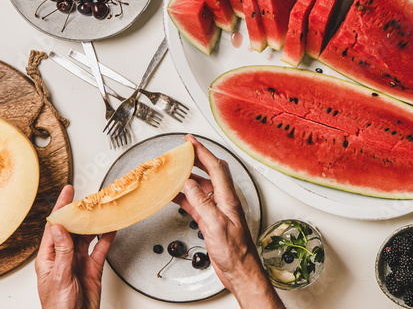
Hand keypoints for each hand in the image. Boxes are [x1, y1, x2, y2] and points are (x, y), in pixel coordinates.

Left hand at [35, 185, 115, 308]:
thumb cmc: (58, 308)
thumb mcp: (59, 277)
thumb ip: (62, 252)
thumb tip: (59, 228)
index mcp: (48, 258)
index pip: (54, 227)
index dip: (60, 208)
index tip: (67, 192)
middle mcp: (63, 257)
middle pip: (72, 229)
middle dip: (79, 213)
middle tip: (89, 198)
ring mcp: (78, 263)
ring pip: (87, 237)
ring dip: (94, 224)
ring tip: (101, 211)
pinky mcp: (92, 269)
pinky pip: (100, 250)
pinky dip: (106, 239)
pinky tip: (110, 229)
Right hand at [173, 135, 283, 308]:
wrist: (239, 271)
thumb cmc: (236, 252)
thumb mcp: (216, 225)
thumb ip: (202, 203)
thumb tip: (189, 184)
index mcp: (228, 198)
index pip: (215, 167)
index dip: (202, 151)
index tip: (190, 141)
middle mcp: (223, 201)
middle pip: (209, 173)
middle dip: (195, 160)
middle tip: (181, 152)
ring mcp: (217, 211)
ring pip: (200, 188)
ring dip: (187, 180)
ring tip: (172, 173)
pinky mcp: (210, 221)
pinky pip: (195, 204)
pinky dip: (184, 198)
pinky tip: (174, 196)